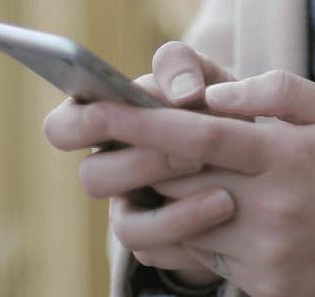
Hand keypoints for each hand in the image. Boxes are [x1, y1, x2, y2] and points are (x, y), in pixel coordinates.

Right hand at [44, 41, 241, 286]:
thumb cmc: (216, 104)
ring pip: (123, 220)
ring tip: (210, 166)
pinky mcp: (154, 241)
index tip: (110, 109)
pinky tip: (224, 203)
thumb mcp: (206, 75)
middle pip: (93, 177)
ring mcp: (129, 208)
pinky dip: (188, 224)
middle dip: (140, 160)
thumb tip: (181, 91)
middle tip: (190, 147)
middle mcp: (109, 168)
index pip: (63, 127)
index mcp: (105, 123)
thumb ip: (184, 66)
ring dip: (167, 196)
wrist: (251, 155)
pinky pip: (154, 247)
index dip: (77, 122)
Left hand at [83, 70, 314, 296]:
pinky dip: (198, 233)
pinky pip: (208, 260)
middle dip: (125, 158)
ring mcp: (265, 255)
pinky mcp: (265, 288)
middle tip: (84, 135)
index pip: (197, 137)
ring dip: (163, 199)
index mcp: (286, 157)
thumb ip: (280, 92)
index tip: (93, 105)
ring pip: (183, 225)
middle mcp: (269, 208)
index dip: (137, 121)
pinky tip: (217, 214)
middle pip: (173, 182)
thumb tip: (216, 92)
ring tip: (165, 176)